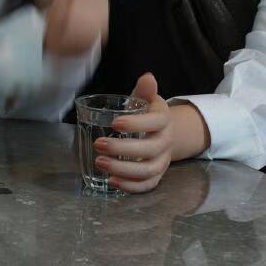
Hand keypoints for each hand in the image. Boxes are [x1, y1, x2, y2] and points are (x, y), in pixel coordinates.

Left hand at [93, 73, 206, 193]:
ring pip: (148, 170)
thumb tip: (148, 78)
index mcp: (163, 120)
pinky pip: (148, 185)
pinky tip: (112, 181)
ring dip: (124, 170)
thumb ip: (143, 90)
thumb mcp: (145, 98)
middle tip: (99, 145)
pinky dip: (131, 187)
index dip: (137, 124)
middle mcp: (165, 141)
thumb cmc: (147, 113)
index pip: (155, 122)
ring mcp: (162, 160)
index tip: (115, 123)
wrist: (164, 132)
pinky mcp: (156, 175)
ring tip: (99, 163)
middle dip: (123, 149)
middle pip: (150, 150)